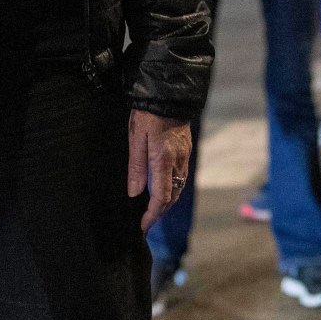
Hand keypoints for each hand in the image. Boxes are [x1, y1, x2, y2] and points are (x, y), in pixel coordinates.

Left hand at [128, 109, 193, 229]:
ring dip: (167, 202)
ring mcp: (184, 156)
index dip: (152, 215)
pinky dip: (173, 188)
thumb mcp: (136, 139)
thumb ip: (137, 167)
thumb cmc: (147, 115)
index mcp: (163, 161)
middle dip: (160, 212)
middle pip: (172, 196)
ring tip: (153, 210)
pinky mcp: (186, 150)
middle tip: (146, 222)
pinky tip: (163, 188)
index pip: (161, 197)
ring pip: (179, 187)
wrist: (168, 93)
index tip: (143, 226)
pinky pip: (181, 176)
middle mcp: (178, 162)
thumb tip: (134, 193)